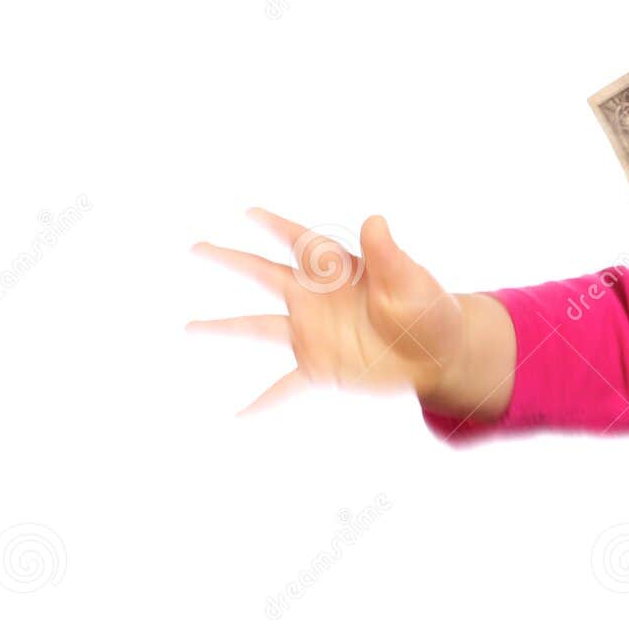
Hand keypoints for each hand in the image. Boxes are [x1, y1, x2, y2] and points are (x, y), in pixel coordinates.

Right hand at [188, 210, 466, 413]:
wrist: (439, 355)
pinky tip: (239, 416)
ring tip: (190, 328)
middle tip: (197, 247)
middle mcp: (317, 299)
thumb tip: (374, 220)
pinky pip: (285, 387)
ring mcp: (314, 333)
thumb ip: (388, 255)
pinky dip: (262, 401)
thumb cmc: (428, 311)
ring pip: (260, 327)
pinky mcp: (321, 367)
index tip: (249, 213)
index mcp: (339, 270)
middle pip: (264, 274)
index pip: (301, 242)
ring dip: (224, 328)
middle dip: (231, 260)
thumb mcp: (410, 281)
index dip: (276, 226)